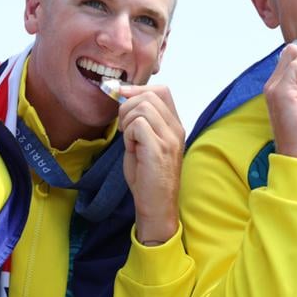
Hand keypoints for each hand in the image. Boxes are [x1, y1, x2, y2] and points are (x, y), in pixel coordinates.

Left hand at [116, 83, 184, 245]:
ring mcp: (169, 138)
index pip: (161, 91)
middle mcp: (176, 129)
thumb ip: (140, 122)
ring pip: (142, 107)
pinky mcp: (159, 148)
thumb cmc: (147, 178)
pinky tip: (131, 149)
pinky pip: (138, 124)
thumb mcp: (145, 144)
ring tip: (129, 141)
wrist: (156, 206)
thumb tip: (123, 100)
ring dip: (127, 121)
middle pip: (149, 95)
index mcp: (174, 126)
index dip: (138, 89)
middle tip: (124, 128)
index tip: (121, 98)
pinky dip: (128, 134)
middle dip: (127, 106)